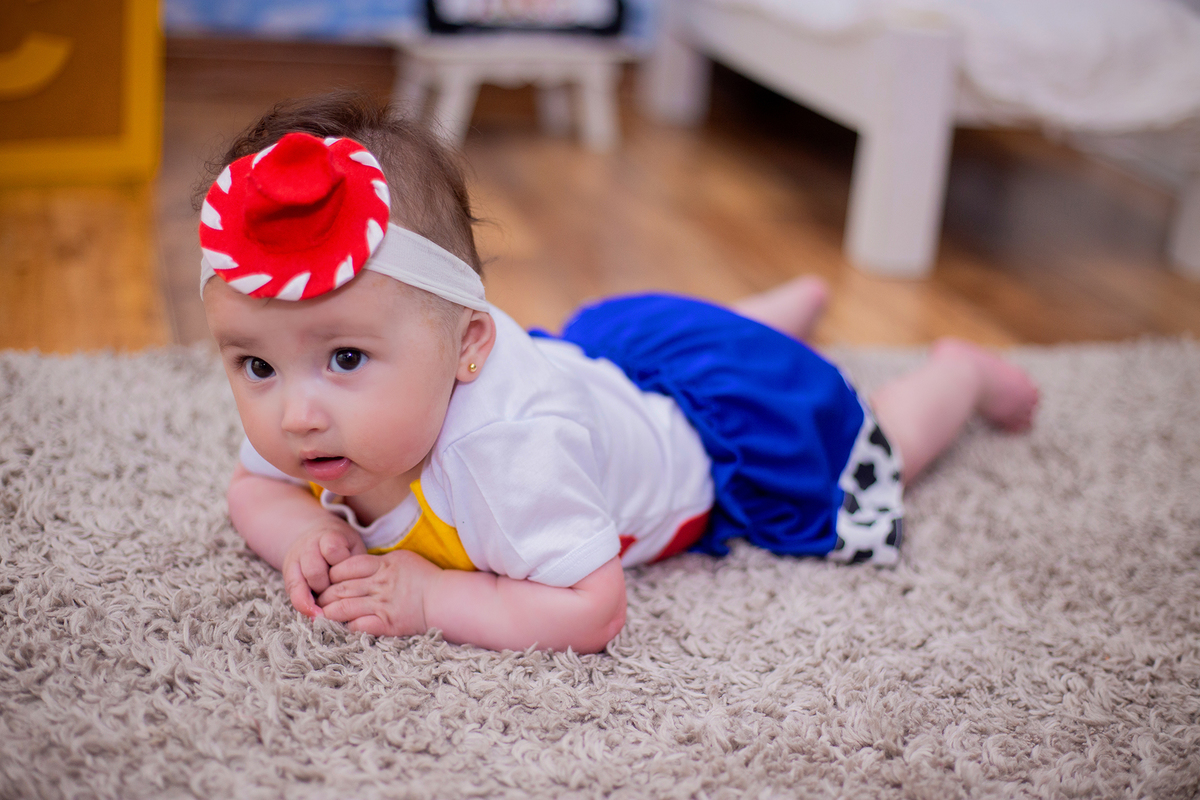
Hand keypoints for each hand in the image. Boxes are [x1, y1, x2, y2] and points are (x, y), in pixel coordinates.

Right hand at [281, 522, 366, 618]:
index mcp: (329, 537)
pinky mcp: (289, 573)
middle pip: (314, 571)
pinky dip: (302, 604)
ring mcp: (296, 559)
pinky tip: (313, 614)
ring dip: (314, 597)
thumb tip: (360, 589)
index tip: (352, 576)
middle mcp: (308, 547)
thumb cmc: (344, 548)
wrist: (316, 536)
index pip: (333, 550)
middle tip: (339, 594)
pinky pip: (292, 591)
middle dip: (327, 587)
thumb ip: (355, 564)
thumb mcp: (353, 547)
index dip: (342, 566)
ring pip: (299, 583)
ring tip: (328, 602)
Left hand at [316, 550, 440, 636]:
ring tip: (323, 613)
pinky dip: (346, 626)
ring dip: (329, 611)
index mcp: (383, 565)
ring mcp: (381, 605)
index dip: (332, 573)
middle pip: (340, 587)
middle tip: (319, 598)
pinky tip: (342, 626)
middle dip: (325, 594)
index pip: (346, 566)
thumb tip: (363, 563)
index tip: (328, 579)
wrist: (445, 600)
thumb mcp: (403, 559)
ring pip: (343, 608)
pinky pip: (358, 625)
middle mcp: (379, 584)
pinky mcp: (386, 624)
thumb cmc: (426, 578)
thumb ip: (381, 561)